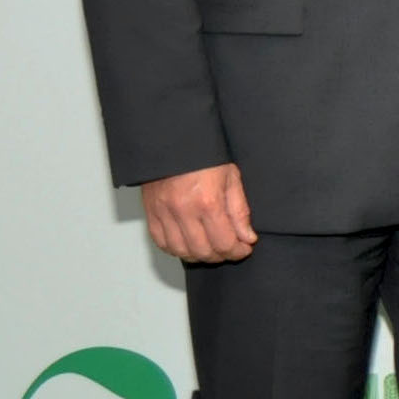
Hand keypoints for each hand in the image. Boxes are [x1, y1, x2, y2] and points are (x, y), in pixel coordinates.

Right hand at [141, 163, 255, 263]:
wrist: (174, 142)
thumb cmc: (205, 155)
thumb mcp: (232, 177)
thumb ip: (239, 211)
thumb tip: (247, 237)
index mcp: (207, 202)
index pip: (224, 242)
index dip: (237, 251)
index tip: (244, 248)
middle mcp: (183, 211)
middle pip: (202, 251)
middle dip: (221, 255)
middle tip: (230, 250)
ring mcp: (163, 213)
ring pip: (181, 251)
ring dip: (199, 256)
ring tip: (212, 249)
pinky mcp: (150, 213)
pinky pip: (161, 242)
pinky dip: (176, 249)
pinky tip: (189, 245)